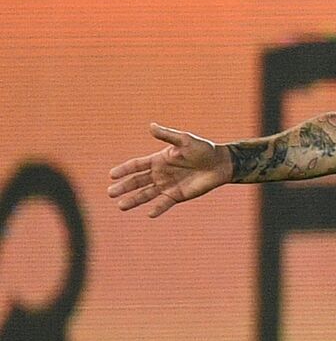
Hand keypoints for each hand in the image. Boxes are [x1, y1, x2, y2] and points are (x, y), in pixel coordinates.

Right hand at [107, 123, 230, 217]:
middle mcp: (160, 174)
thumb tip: (151, 126)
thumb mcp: (184, 140)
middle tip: (110, 193)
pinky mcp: (178, 195)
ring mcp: (167, 185)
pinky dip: (157, 208)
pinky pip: (164, 203)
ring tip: (121, 206)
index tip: (111, 175)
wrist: (220, 164)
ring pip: (146, 194)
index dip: (124, 170)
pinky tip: (149, 214)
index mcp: (158, 160)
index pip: (136, 165)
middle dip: (124, 187)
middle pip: (137, 181)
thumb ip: (167, 135)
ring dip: (134, 200)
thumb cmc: (202, 149)